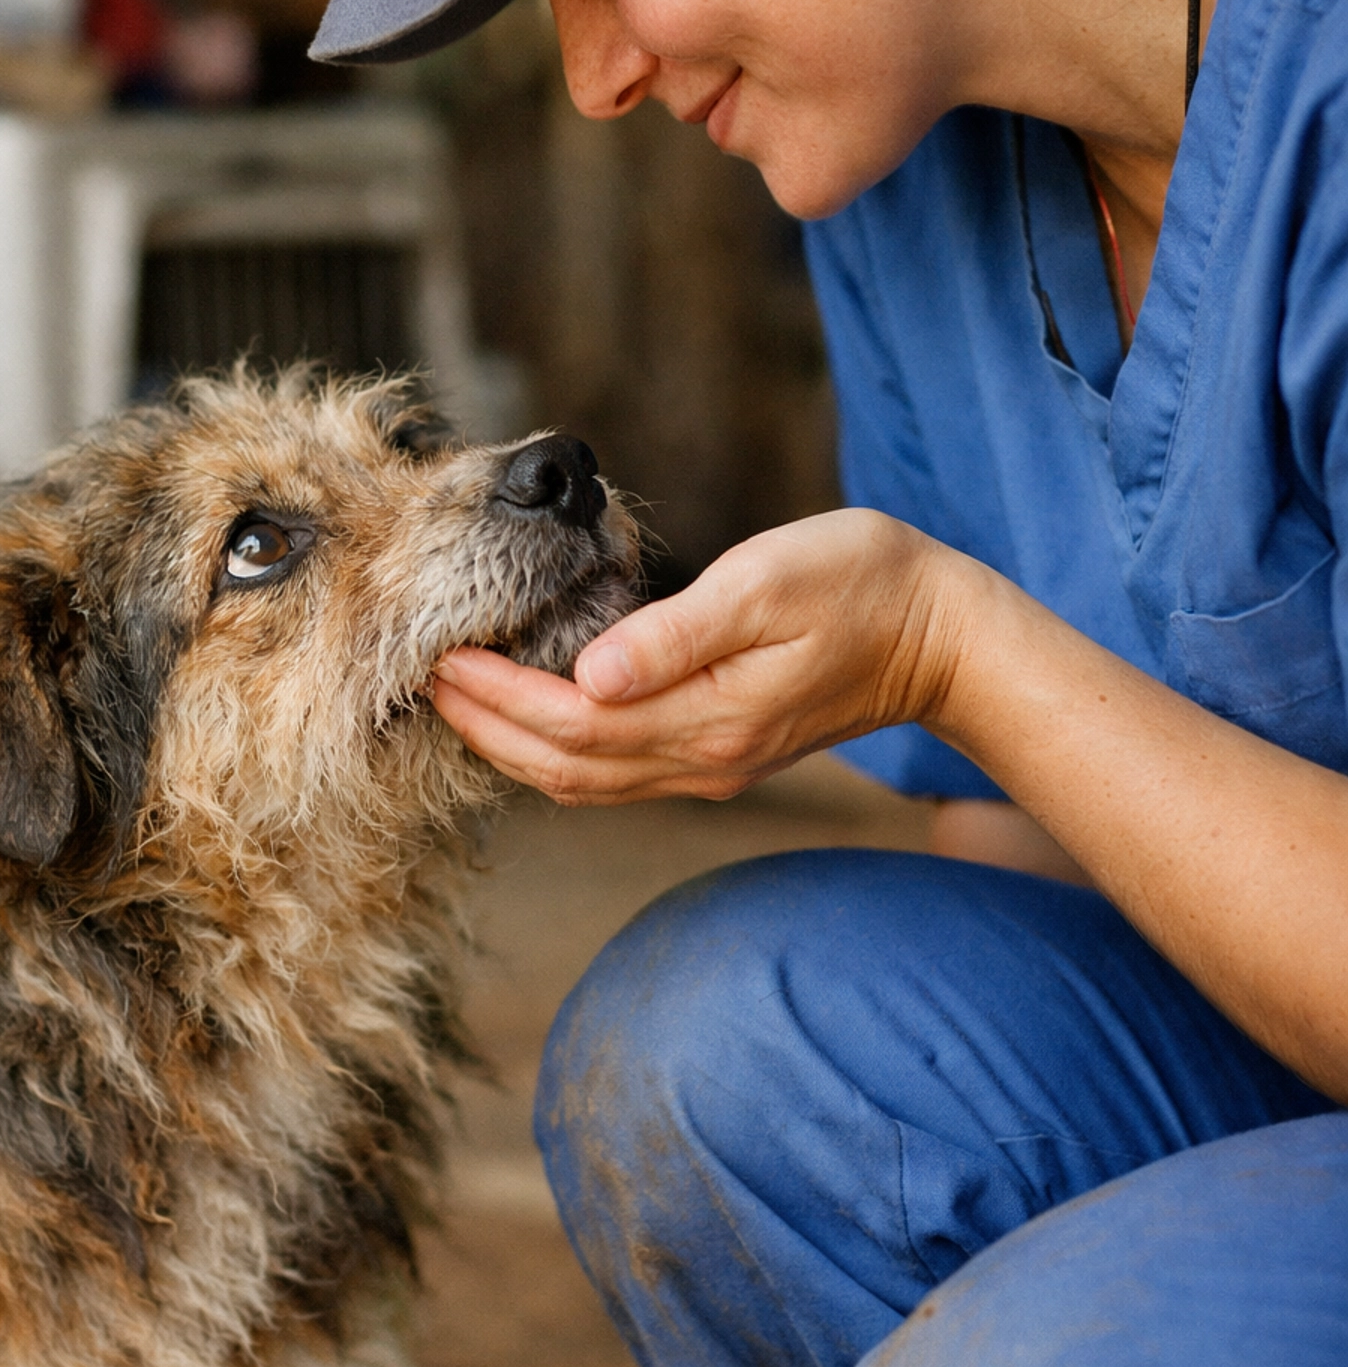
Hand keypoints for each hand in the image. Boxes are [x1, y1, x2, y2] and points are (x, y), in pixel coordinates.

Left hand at [432, 508, 961, 804]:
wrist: (944, 637)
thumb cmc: (862, 586)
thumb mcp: (768, 587)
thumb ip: (675, 633)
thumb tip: (588, 674)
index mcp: (707, 718)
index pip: (569, 725)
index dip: (495, 699)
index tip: (439, 657)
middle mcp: (702, 759)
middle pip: (564, 768)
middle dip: (484, 728)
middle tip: (421, 677)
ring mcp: (712, 765)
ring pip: (585, 781)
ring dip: (513, 745)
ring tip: (457, 698)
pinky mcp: (721, 753)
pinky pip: (617, 771)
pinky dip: (559, 750)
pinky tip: (531, 714)